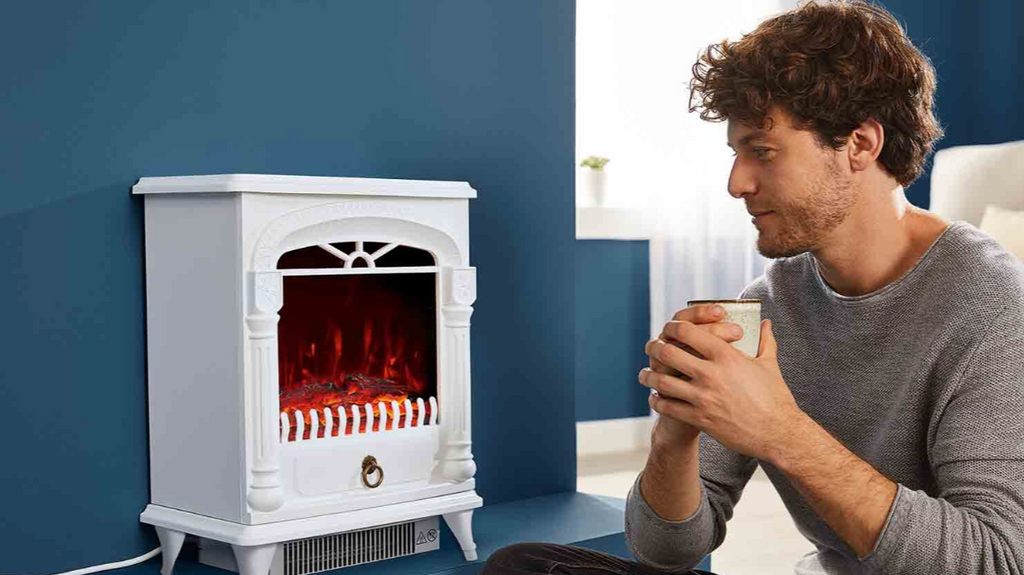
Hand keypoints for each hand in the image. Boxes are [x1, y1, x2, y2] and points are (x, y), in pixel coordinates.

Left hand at [640, 318, 803, 460]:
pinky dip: (657, 401)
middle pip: (668, 352)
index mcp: (726, 355)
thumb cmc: (775, 397)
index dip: (671, 327)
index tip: (667, 329)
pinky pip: (668, 407)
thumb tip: (766, 323)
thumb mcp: (770, 365)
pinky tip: (655, 398)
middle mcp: (711, 374)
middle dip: (654, 348)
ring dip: (649, 377)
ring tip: (645, 375)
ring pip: (662, 382)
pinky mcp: (700, 419)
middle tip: (650, 348)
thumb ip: (765, 341)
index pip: (687, 331)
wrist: (778, 433)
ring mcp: (704, 397)